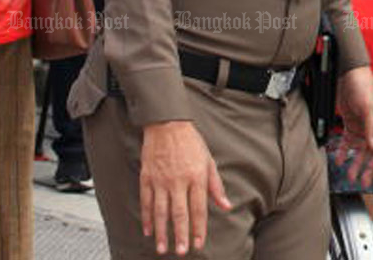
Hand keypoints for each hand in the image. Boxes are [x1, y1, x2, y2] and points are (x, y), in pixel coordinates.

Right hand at [139, 120, 230, 255]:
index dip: (199, 228)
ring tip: (162, 248)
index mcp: (196, 177)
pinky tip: (149, 230)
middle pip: (180, 213)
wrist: (168, 124)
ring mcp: (161, 180)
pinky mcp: (147, 178)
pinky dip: (147, 217)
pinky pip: (146, 202)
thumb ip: (216, 186)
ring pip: (161, 211)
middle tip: (180, 252)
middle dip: (180, 235)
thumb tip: (226, 206)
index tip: (198, 244)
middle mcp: (179, 181)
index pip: (199, 208)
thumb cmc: (191, 142)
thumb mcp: (209, 161)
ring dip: (162, 232)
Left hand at [334, 65, 372, 184]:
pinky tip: (339, 160)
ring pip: (361, 150)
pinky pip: (348, 142)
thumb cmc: (364, 86)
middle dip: (370, 167)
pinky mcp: (351, 125)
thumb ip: (371, 129)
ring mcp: (364, 127)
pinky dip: (343, 151)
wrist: (348, 74)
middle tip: (365, 182)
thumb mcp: (369, 107)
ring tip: (350, 176)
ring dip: (356, 163)